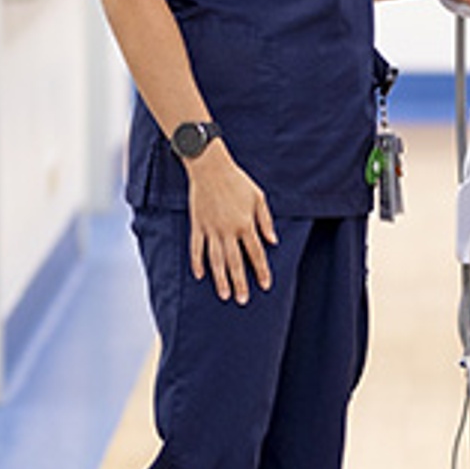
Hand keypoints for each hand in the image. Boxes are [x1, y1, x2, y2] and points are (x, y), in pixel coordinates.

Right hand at [182, 146, 276, 303]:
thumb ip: (265, 221)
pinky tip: (200, 275)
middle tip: (242, 300)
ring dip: (220, 279)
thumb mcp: (258, 198)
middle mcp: (228, 230)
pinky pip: (196, 248)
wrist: (210, 167)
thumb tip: (273, 242)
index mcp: (245, 224)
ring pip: (215, 260)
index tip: (266, 285)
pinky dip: (197, 262)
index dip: (261, 270)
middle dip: (240, 282)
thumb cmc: (237, 181)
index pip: (256, 253)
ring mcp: (210, 229)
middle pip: (235, 262)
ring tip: (224, 295)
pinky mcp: (197, 225)